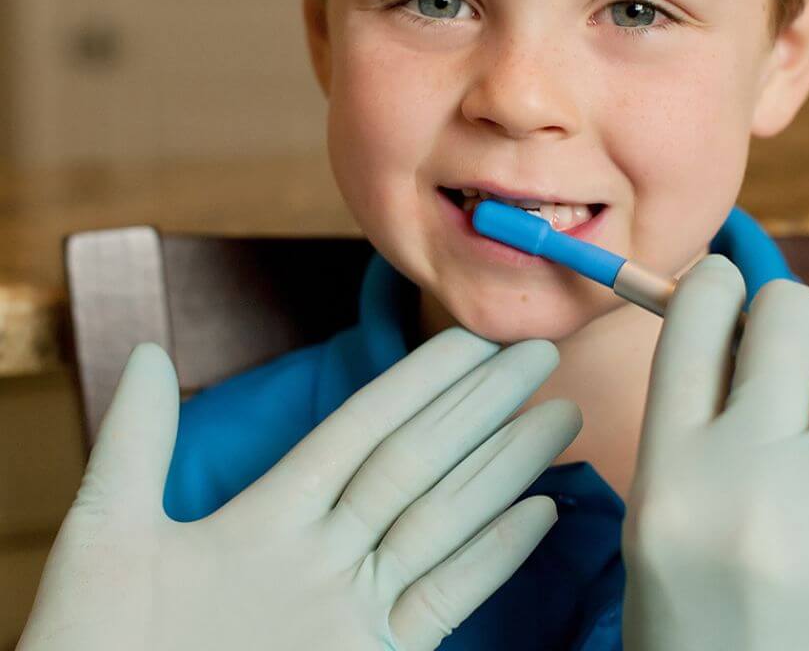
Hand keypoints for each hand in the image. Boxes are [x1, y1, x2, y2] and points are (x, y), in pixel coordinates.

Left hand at [18, 329, 581, 650]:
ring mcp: (354, 610)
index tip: (472, 339)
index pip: (364, 428)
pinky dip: (493, 558)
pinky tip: (537, 513)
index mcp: (269, 517)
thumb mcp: (108, 540)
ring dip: (505, 467)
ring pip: (444, 520)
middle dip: (483, 406)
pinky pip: (443, 600)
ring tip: (559, 416)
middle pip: (420, 461)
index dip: (420, 381)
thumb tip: (146, 350)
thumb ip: (138, 448)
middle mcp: (325, 554)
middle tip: (541, 355)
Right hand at [621, 255, 808, 650]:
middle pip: (784, 316)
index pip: (698, 314)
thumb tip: (735, 324)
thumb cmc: (694, 623)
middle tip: (786, 352)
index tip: (727, 293)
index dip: (716, 284)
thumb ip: (688, 418)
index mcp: (673, 469)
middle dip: (784, 316)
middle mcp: (755, 471)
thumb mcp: (655, 515)